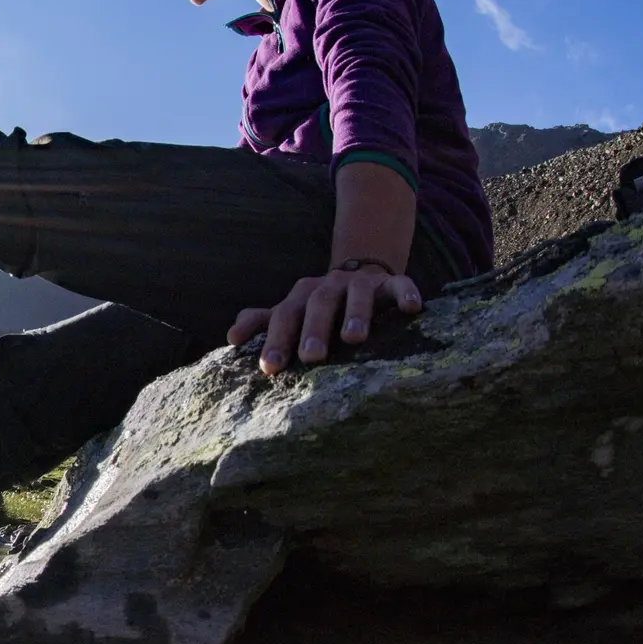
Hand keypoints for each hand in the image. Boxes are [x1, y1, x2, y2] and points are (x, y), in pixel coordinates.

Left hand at [228, 265, 422, 375]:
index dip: (276, 340)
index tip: (270, 368)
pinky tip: (412, 309)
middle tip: (311, 357)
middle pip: (318, 304)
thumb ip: (262, 323)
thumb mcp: (291, 312)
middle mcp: (329, 287)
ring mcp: (360, 284)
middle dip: (313, 329)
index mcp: (301, 297)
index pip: (284, 317)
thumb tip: (230, 337)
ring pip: (358, 294)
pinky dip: (405, 293)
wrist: (360, 275)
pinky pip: (399, 284)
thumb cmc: (319, 307)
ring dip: (356, 313)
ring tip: (354, 338)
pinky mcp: (391, 283)